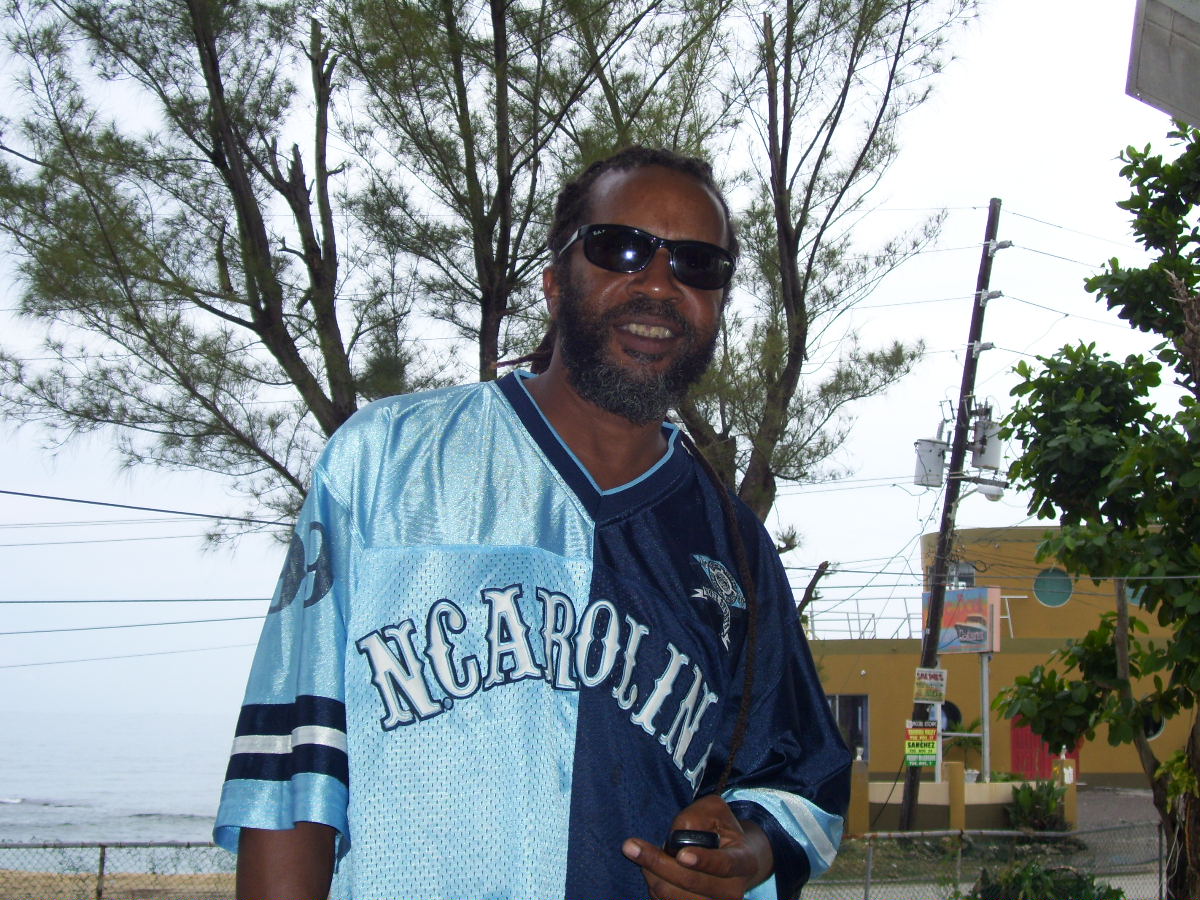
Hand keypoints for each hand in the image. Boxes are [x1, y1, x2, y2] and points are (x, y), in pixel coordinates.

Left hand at [622, 794, 772, 899]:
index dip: (703, 861)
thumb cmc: (720, 830)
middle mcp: (733, 891)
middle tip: (629, 846)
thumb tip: (674, 841)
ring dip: (652, 873)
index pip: (724, 865)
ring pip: (674, 896)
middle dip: (657, 864)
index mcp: (744, 862)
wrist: (731, 860)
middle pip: (691, 883)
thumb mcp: (715, 810)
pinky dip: (654, 884)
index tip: (681, 855)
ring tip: (644, 853)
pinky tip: (651, 869)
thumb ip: (696, 818)